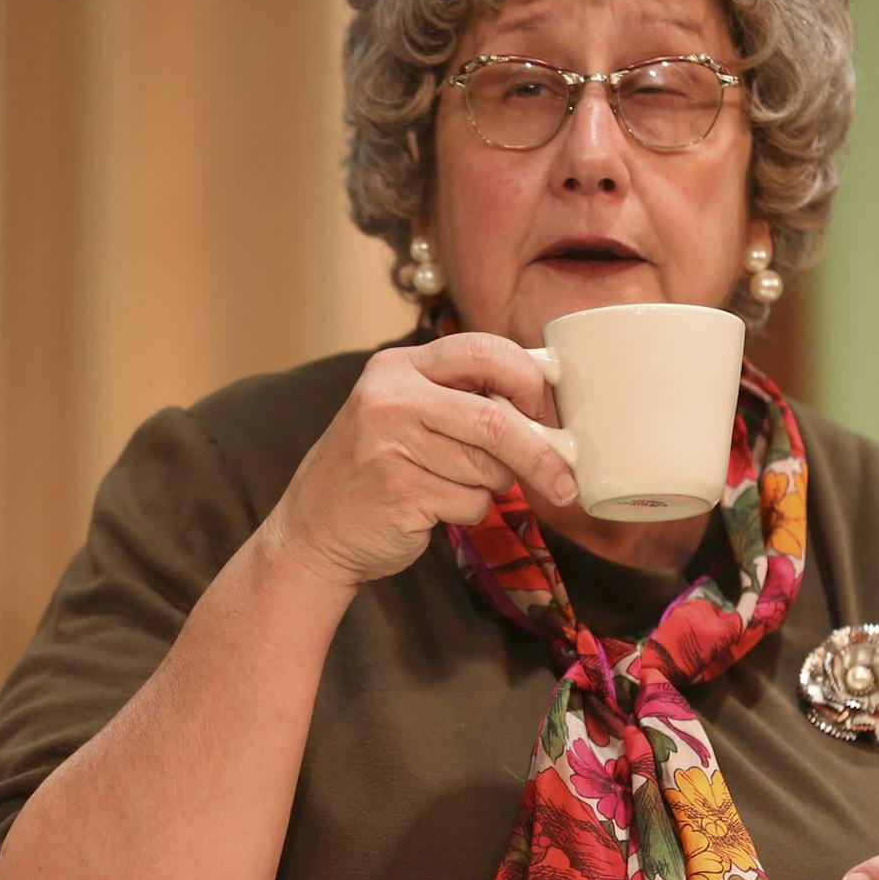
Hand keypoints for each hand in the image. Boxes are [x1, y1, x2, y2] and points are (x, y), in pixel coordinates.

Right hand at [261, 332, 576, 591]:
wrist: (315, 528)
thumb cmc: (377, 468)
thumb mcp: (406, 413)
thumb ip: (461, 399)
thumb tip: (547, 406)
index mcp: (399, 366)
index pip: (484, 351)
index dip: (529, 381)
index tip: (549, 412)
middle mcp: (391, 397)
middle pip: (496, 420)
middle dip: (541, 454)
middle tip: (564, 479)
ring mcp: (390, 444)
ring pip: (488, 467)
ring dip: (488, 486)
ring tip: (447, 485)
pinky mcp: (400, 492)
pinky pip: (471, 502)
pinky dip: (467, 510)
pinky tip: (431, 508)